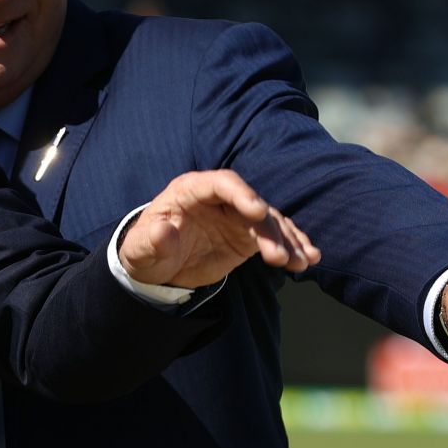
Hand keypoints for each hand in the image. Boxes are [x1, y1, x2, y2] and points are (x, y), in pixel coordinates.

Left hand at [119, 170, 318, 288]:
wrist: (156, 265)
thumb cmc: (145, 250)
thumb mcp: (139, 249)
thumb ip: (151, 240)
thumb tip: (163, 232)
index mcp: (191, 190)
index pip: (221, 183)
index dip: (241, 193)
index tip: (257, 211)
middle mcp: (219, 198)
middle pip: (251, 204)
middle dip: (269, 228)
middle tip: (278, 256)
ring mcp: (236, 215)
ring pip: (269, 221)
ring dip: (288, 240)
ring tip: (302, 261)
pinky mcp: (247, 234)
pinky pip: (275, 236)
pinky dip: (292, 246)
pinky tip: (308, 259)